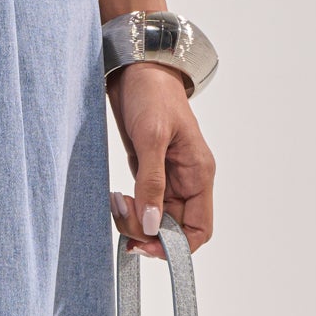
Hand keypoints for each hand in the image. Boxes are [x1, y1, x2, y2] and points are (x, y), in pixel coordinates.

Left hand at [107, 61, 215, 256]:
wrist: (135, 69)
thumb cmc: (151, 94)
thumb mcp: (151, 137)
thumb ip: (152, 182)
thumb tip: (152, 225)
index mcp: (198, 174)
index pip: (200, 229)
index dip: (176, 246)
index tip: (145, 244)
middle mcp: (187, 181)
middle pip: (173, 229)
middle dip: (146, 231)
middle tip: (121, 213)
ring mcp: (167, 178)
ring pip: (155, 219)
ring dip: (134, 219)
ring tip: (115, 201)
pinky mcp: (148, 171)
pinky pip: (143, 203)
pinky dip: (129, 208)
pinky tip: (116, 198)